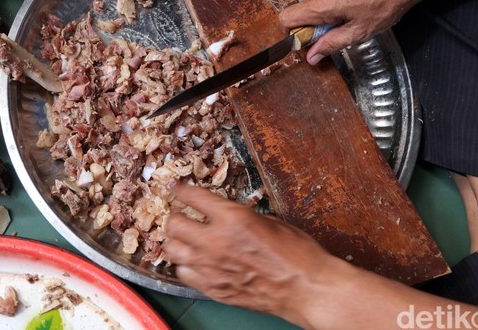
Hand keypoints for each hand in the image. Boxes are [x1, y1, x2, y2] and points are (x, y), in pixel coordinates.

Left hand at [162, 185, 339, 326]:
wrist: (305, 288)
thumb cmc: (297, 254)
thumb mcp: (269, 221)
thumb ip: (240, 217)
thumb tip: (226, 215)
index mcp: (233, 218)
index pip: (193, 197)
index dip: (181, 190)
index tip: (176, 188)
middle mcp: (215, 242)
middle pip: (174, 225)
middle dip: (175, 218)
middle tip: (181, 217)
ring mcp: (211, 267)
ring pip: (172, 251)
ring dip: (177, 243)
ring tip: (184, 240)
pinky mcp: (212, 288)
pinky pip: (183, 274)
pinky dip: (185, 266)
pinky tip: (194, 263)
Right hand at [278, 0, 426, 64]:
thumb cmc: (387, 0)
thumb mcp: (359, 31)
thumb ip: (331, 45)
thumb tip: (312, 56)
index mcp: (321, 2)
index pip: (286, 19)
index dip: (292, 34)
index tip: (308, 42)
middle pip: (301, 12)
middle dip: (314, 27)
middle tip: (340, 31)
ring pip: (313, 4)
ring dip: (325, 15)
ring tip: (352, 16)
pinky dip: (332, 4)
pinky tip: (355, 5)